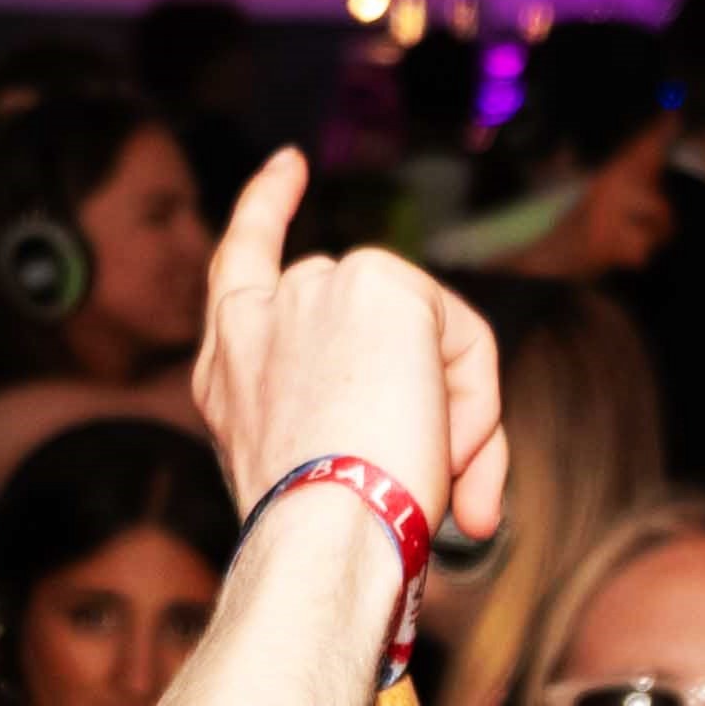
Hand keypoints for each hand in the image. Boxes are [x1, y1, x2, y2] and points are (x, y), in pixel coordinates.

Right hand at [195, 149, 511, 541]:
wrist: (318, 537)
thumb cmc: (325, 540)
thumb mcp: (326, 485)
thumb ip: (370, 438)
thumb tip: (471, 490)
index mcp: (229, 367)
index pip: (242, 261)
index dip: (267, 204)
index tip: (289, 165)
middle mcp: (261, 317)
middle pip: (380, 320)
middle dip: (431, 397)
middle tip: (453, 491)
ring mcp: (316, 289)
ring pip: (429, 335)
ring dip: (453, 411)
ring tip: (434, 478)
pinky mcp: (377, 284)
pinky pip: (464, 339)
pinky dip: (475, 401)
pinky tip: (444, 446)